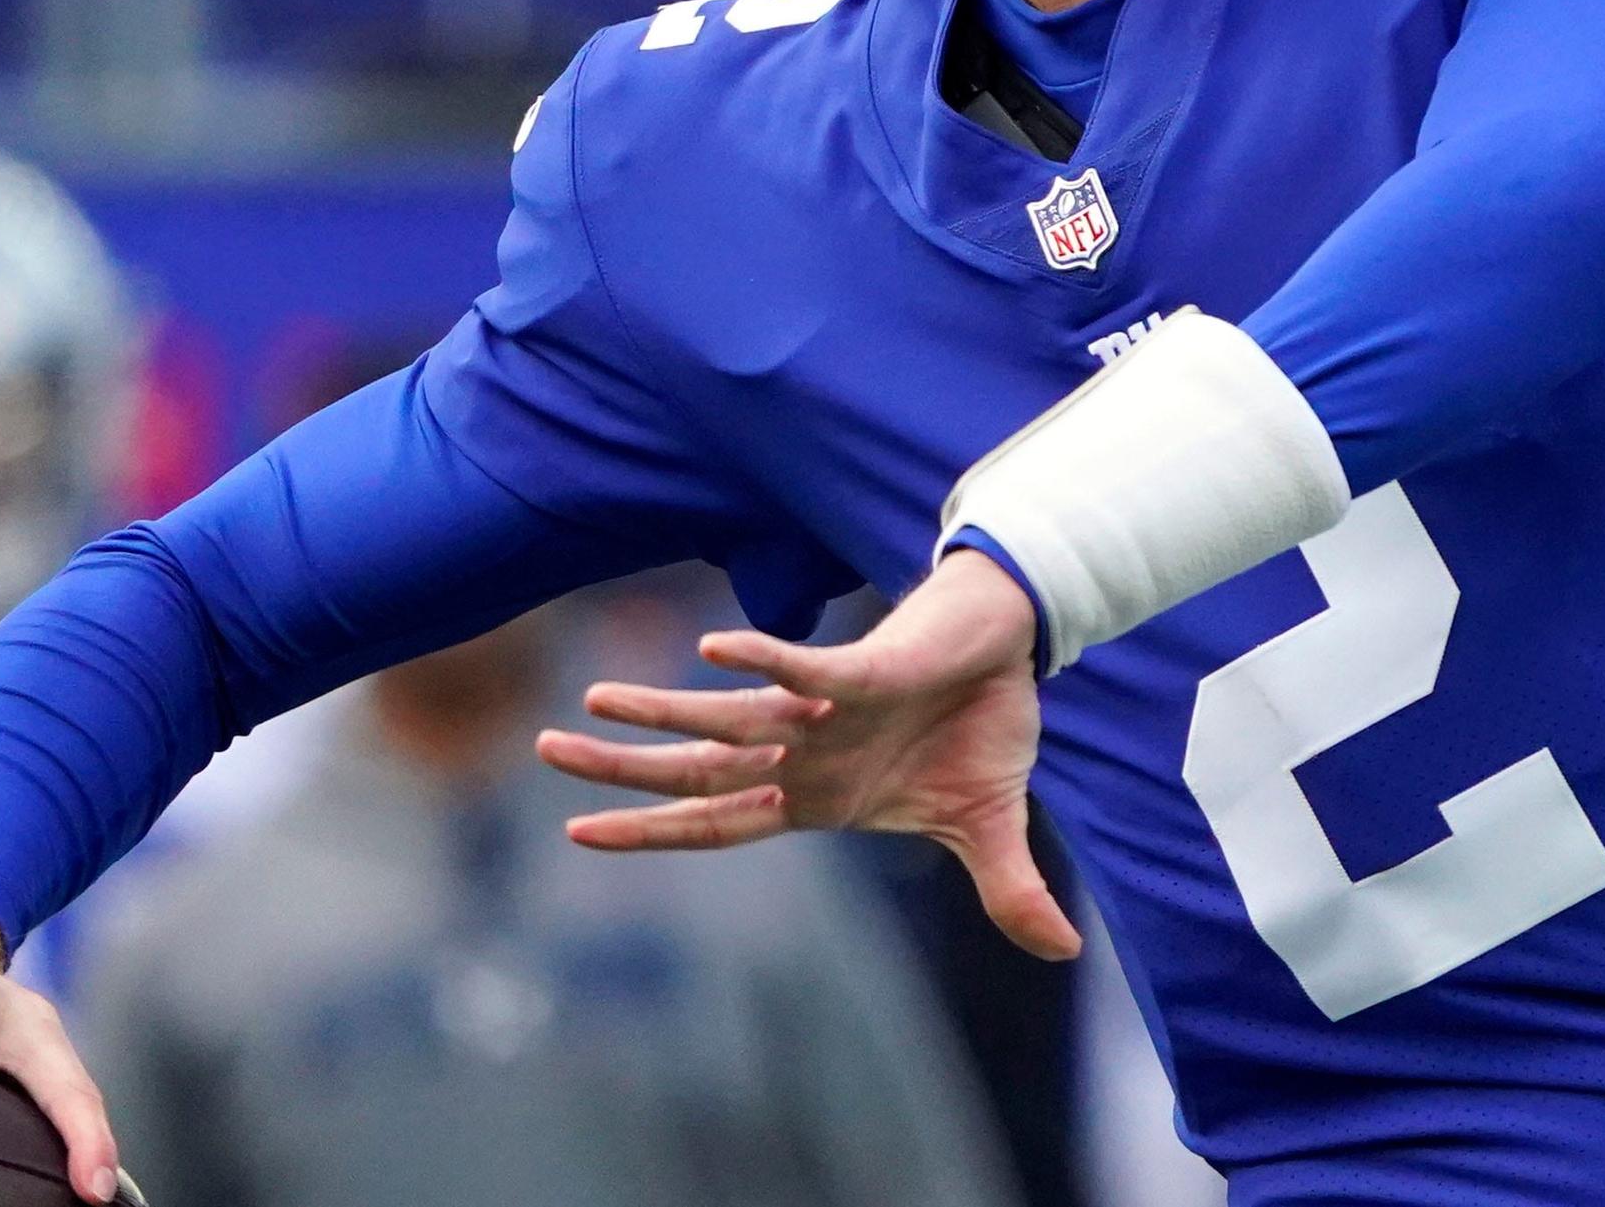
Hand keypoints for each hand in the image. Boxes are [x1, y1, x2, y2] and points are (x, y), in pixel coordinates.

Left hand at [535, 549, 1079, 961]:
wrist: (1010, 653)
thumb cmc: (978, 729)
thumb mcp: (994, 827)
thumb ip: (1008, 890)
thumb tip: (1062, 953)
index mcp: (817, 797)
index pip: (718, 822)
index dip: (653, 831)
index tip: (578, 833)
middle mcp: (803, 754)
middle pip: (699, 770)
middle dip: (624, 768)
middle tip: (542, 750)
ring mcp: (825, 714)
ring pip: (731, 718)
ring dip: (667, 712)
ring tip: (597, 700)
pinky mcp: (862, 672)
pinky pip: (803, 668)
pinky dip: (763, 662)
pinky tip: (714, 652)